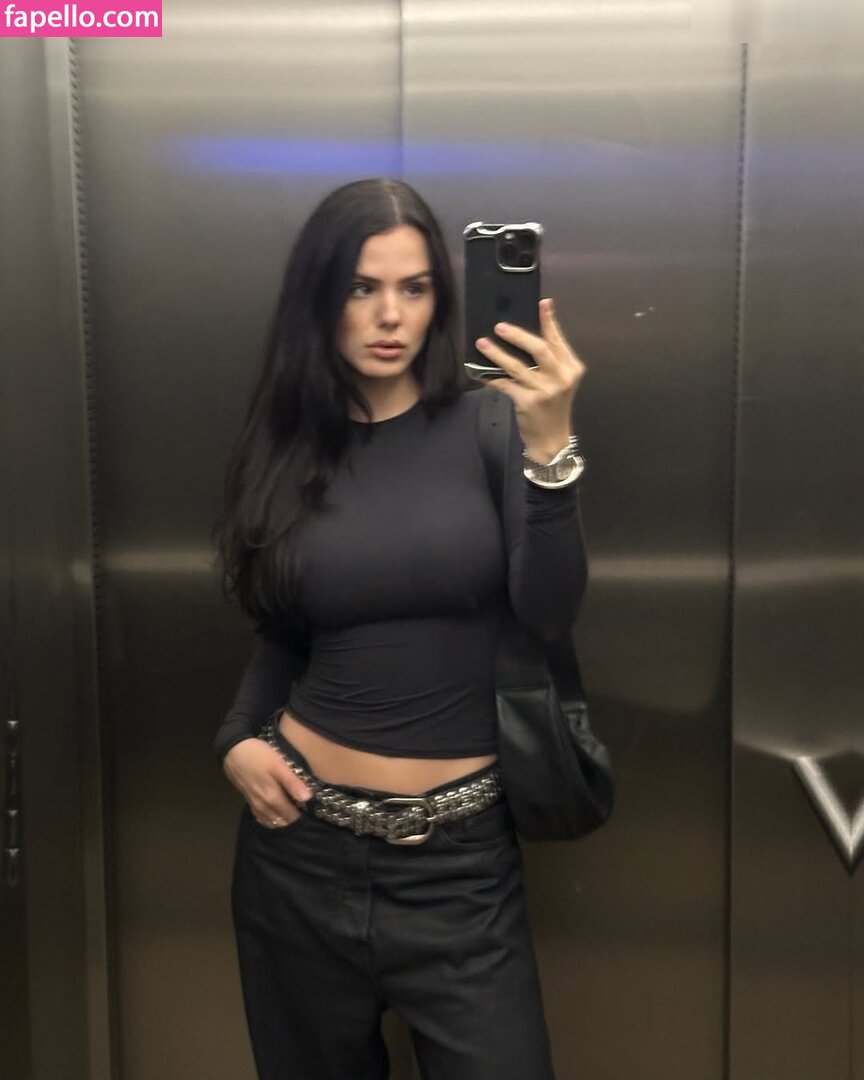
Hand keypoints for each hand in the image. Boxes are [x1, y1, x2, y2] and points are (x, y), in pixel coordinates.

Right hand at [223, 737, 313, 827]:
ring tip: (291, 813)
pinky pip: (260, 816)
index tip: (310, 811)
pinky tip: (274, 814)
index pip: (291, 817)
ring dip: (281, 821)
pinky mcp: (248, 800)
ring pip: (270, 821)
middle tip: (303, 812)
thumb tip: (308, 799)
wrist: (233, 751)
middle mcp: (263, 806)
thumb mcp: (278, 765)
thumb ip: (292, 783)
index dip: (302, 817)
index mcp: (273, 798)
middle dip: (292, 820)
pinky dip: (269, 818)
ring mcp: (254, 804)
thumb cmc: (259, 756)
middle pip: (281, 822)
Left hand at [475, 298, 585, 462]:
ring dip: (497, 354)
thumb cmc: (553, 408)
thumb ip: (550, 362)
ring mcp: (545, 391)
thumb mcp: (560, 383)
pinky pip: (505, 384)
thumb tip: (524, 338)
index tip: (543, 302)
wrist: (552, 439)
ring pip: (517, 366)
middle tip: (499, 326)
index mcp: (571, 368)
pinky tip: (479, 372)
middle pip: (539, 349)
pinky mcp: (528, 402)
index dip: (549, 321)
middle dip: (518, 335)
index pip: (557, 340)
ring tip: (483, 343)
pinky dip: (490, 378)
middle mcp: (561, 378)